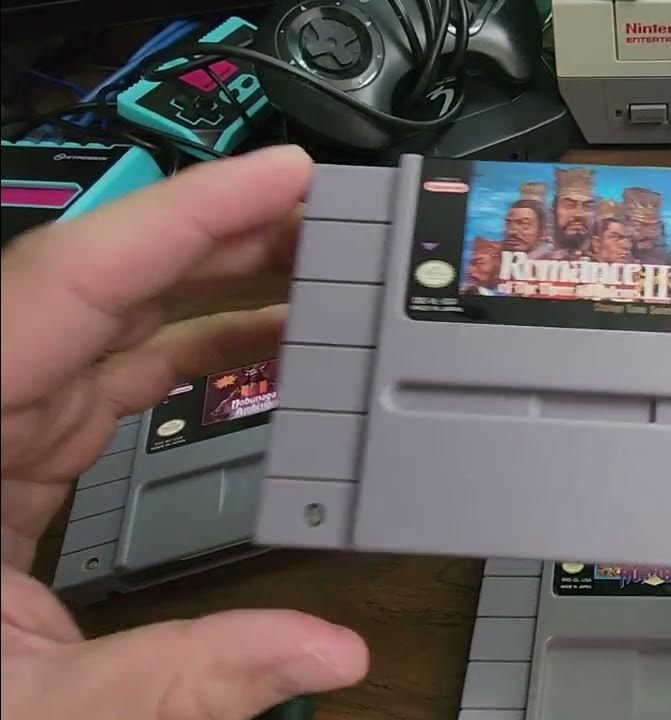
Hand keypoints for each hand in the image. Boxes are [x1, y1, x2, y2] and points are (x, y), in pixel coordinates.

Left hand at [0, 146, 367, 718]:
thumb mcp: (37, 709)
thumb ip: (182, 678)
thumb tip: (329, 651)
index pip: (73, 285)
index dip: (186, 216)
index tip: (283, 174)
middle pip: (102, 285)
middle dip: (219, 238)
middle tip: (329, 214)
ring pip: (110, 325)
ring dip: (213, 290)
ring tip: (313, 271)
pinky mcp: (15, 458)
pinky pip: (109, 379)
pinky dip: (188, 356)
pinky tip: (253, 349)